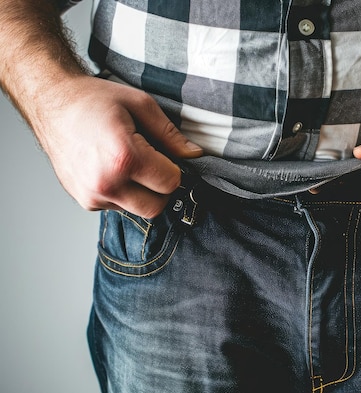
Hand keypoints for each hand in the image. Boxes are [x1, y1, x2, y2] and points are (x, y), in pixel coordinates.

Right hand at [32, 75, 202, 217]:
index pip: (171, 184)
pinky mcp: (85, 201)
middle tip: (153, 163)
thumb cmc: (93, 99)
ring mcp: (92, 195)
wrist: (50, 102)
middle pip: (157, 206)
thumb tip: (194, 154)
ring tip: (130, 163)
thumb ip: (170, 134)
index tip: (165, 155)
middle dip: (162, 187)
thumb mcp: (140, 104)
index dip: (175, 169)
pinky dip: (124, 193)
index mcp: (124, 158)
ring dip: (143, 192)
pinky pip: (119, 207)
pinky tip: (113, 168)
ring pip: (139, 210)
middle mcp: (106, 183)